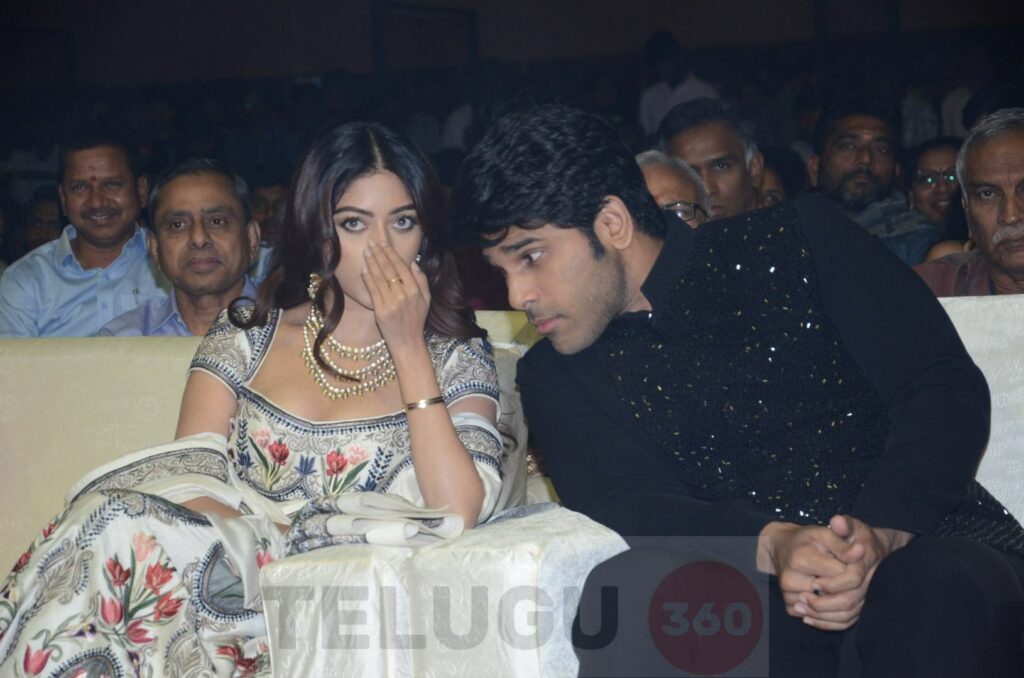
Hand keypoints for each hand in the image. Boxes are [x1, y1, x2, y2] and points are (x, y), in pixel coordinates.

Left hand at [361, 240, 429, 349]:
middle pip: (388, 269)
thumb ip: (422, 280)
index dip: (390, 253)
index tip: (383, 244)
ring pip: (378, 277)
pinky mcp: (380, 310)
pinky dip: (367, 277)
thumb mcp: (426, 300)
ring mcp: (390, 303)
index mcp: (414, 290)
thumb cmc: (416, 321)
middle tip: (371, 243)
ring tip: (366, 252)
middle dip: (378, 254)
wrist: (407, 342)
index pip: (400, 266)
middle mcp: (403, 295)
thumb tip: (413, 263)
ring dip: (371, 262)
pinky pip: (372, 290)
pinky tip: (364, 268)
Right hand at [759, 521, 857, 628]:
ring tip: (840, 586)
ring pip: (830, 613)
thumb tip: (861, 551)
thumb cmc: (807, 540)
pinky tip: (831, 598)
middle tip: (847, 575)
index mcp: (800, 560)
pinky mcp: (790, 607)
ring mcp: (789, 596)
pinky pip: (819, 621)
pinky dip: (830, 615)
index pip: (841, 576)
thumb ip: (842, 544)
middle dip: (849, 589)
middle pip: (837, 597)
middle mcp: (790, 580)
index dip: (852, 570)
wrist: (782, 548)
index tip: (850, 562)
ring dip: (842, 604)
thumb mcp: (825, 534)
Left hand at [796, 515, 912, 630]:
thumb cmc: (855, 534)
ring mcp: (867, 596)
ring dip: (822, 617)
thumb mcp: (850, 525)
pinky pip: (847, 622)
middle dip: (823, 603)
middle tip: (801, 598)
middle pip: (849, 602)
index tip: (813, 582)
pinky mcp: (860, 606)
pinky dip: (828, 624)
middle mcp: (870, 582)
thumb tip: (837, 521)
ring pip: (847, 616)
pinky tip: (808, 619)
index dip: (831, 583)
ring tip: (800, 608)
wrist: (871, 547)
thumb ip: (844, 524)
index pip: (852, 579)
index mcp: (867, 561)